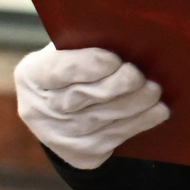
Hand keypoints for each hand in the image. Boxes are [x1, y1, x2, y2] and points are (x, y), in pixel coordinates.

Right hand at [13, 44, 168, 170]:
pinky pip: (113, 137)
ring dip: (134, 105)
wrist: (69, 110)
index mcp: (31, 75)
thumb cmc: (79, 65)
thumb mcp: (73, 48)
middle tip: (140, 76)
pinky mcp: (80, 153)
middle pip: (80, 98)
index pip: (57, 70)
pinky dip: (139, 123)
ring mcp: (57, 136)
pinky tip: (157, 111)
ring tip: (154, 91)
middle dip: (116, 86)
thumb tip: (127, 35)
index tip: (115, 59)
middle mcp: (37, 109)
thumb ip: (89, 42)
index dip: (87, 65)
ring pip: (101, 120)